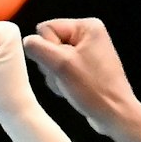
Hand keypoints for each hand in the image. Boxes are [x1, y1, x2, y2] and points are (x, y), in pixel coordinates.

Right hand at [22, 19, 140, 134]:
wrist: (114, 115)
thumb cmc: (94, 90)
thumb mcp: (61, 65)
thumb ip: (38, 48)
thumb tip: (26, 42)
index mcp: (87, 26)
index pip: (47, 29)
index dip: (47, 50)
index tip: (63, 65)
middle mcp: (88, 35)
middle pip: (49, 44)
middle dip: (52, 64)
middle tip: (67, 77)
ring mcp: (86, 52)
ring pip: (52, 59)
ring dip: (56, 76)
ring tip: (71, 85)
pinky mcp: (84, 68)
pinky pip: (61, 70)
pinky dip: (62, 81)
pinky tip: (72, 89)